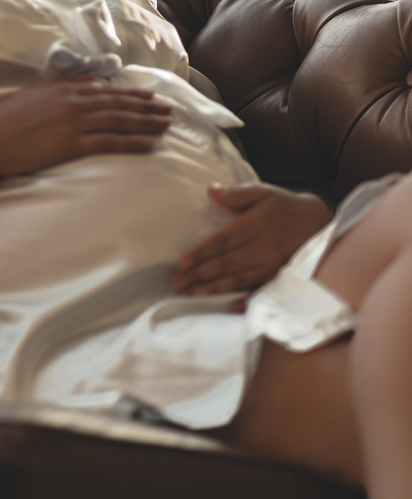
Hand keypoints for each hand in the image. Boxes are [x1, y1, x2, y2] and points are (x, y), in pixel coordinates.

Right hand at [0, 76, 171, 179]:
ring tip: (165, 125)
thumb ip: (63, 89)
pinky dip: (132, 142)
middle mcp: (74, 101)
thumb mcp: (35, 95)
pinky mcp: (72, 144)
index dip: (132, 94)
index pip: (107, 90)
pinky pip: (110, 142)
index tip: (150, 96)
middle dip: (147, 107)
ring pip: (120, 120)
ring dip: (146, 122)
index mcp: (65, 88)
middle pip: (119, 103)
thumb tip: (88, 83)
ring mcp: (75, 122)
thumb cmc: (5, 121)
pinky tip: (148, 144)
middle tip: (169, 110)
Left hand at [172, 182, 330, 295]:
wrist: (320, 222)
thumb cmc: (286, 206)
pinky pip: (262, 290)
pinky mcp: (281, 276)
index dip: (202, 252)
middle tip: (178, 283)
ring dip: (216, 287)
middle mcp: (263, 247)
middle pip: (227, 263)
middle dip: (200, 274)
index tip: (182, 262)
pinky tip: (232, 308)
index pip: (222, 240)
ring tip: (194, 293)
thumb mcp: (264, 192)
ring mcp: (272, 264)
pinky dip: (248, 301)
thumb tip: (211, 191)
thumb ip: (238, 194)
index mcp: (255, 225)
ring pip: (240, 279)